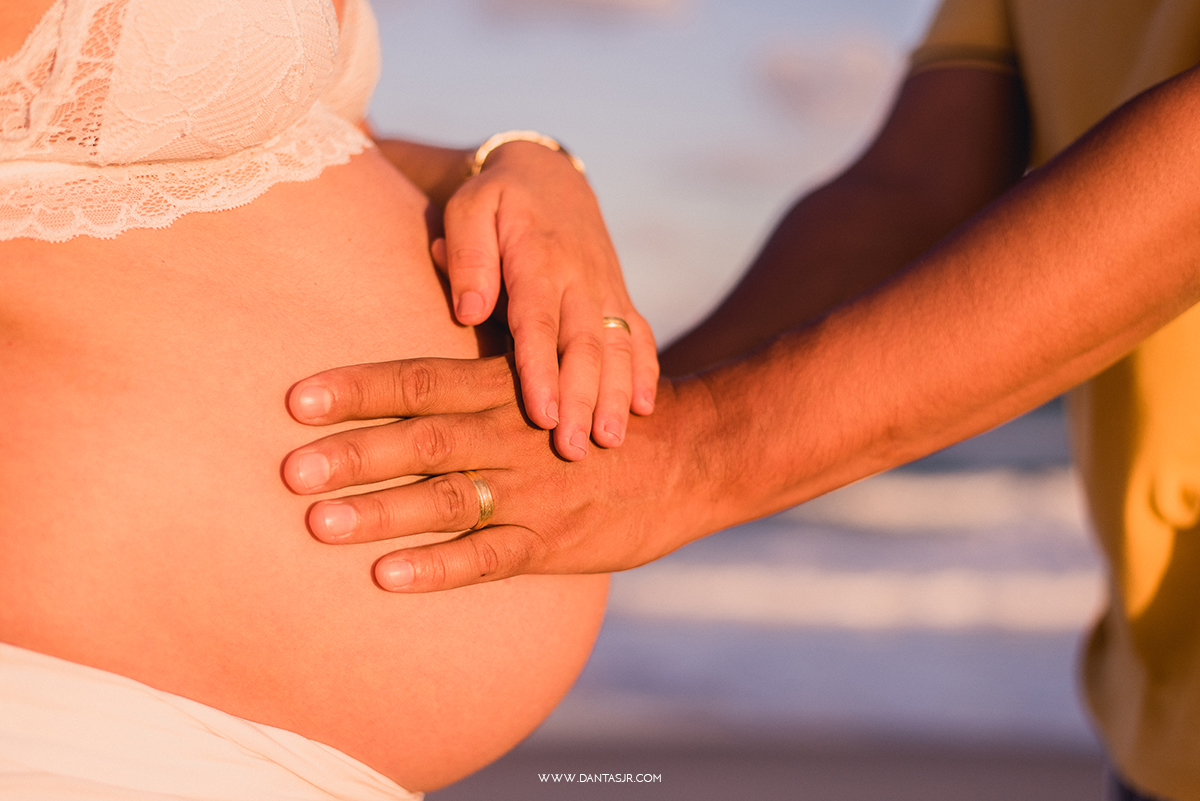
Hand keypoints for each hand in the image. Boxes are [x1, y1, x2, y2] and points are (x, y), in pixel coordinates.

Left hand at [282, 356, 715, 591]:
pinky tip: (386, 577)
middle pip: (422, 440)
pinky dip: (437, 568)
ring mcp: (531, 492)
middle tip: (288, 470)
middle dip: (353, 453)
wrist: (690, 456)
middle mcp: (512, 435)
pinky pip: (488, 559)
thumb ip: (487, 346)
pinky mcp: (551, 541)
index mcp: (506, 388)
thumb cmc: (598, 407)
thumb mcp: (551, 365)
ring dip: (380, 511)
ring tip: (317, 524)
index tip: (296, 399)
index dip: (358, 389)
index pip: (420, 381)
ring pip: (446, 501)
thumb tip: (437, 277)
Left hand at [434, 141, 658, 458]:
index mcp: (539, 259)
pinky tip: (645, 410)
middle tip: (574, 450)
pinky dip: (644, 372)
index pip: (539, 323)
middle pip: (585, 346)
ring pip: (617, 348)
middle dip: (582, 400)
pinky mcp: (619, 298)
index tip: (541, 416)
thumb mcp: (470, 209)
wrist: (547, 176)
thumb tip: (468, 311)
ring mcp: (606, 290)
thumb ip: (468, 256)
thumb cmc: (495, 200)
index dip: (541, 371)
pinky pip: (638, 336)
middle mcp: (581, 279)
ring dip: (616, 397)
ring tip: (609, 442)